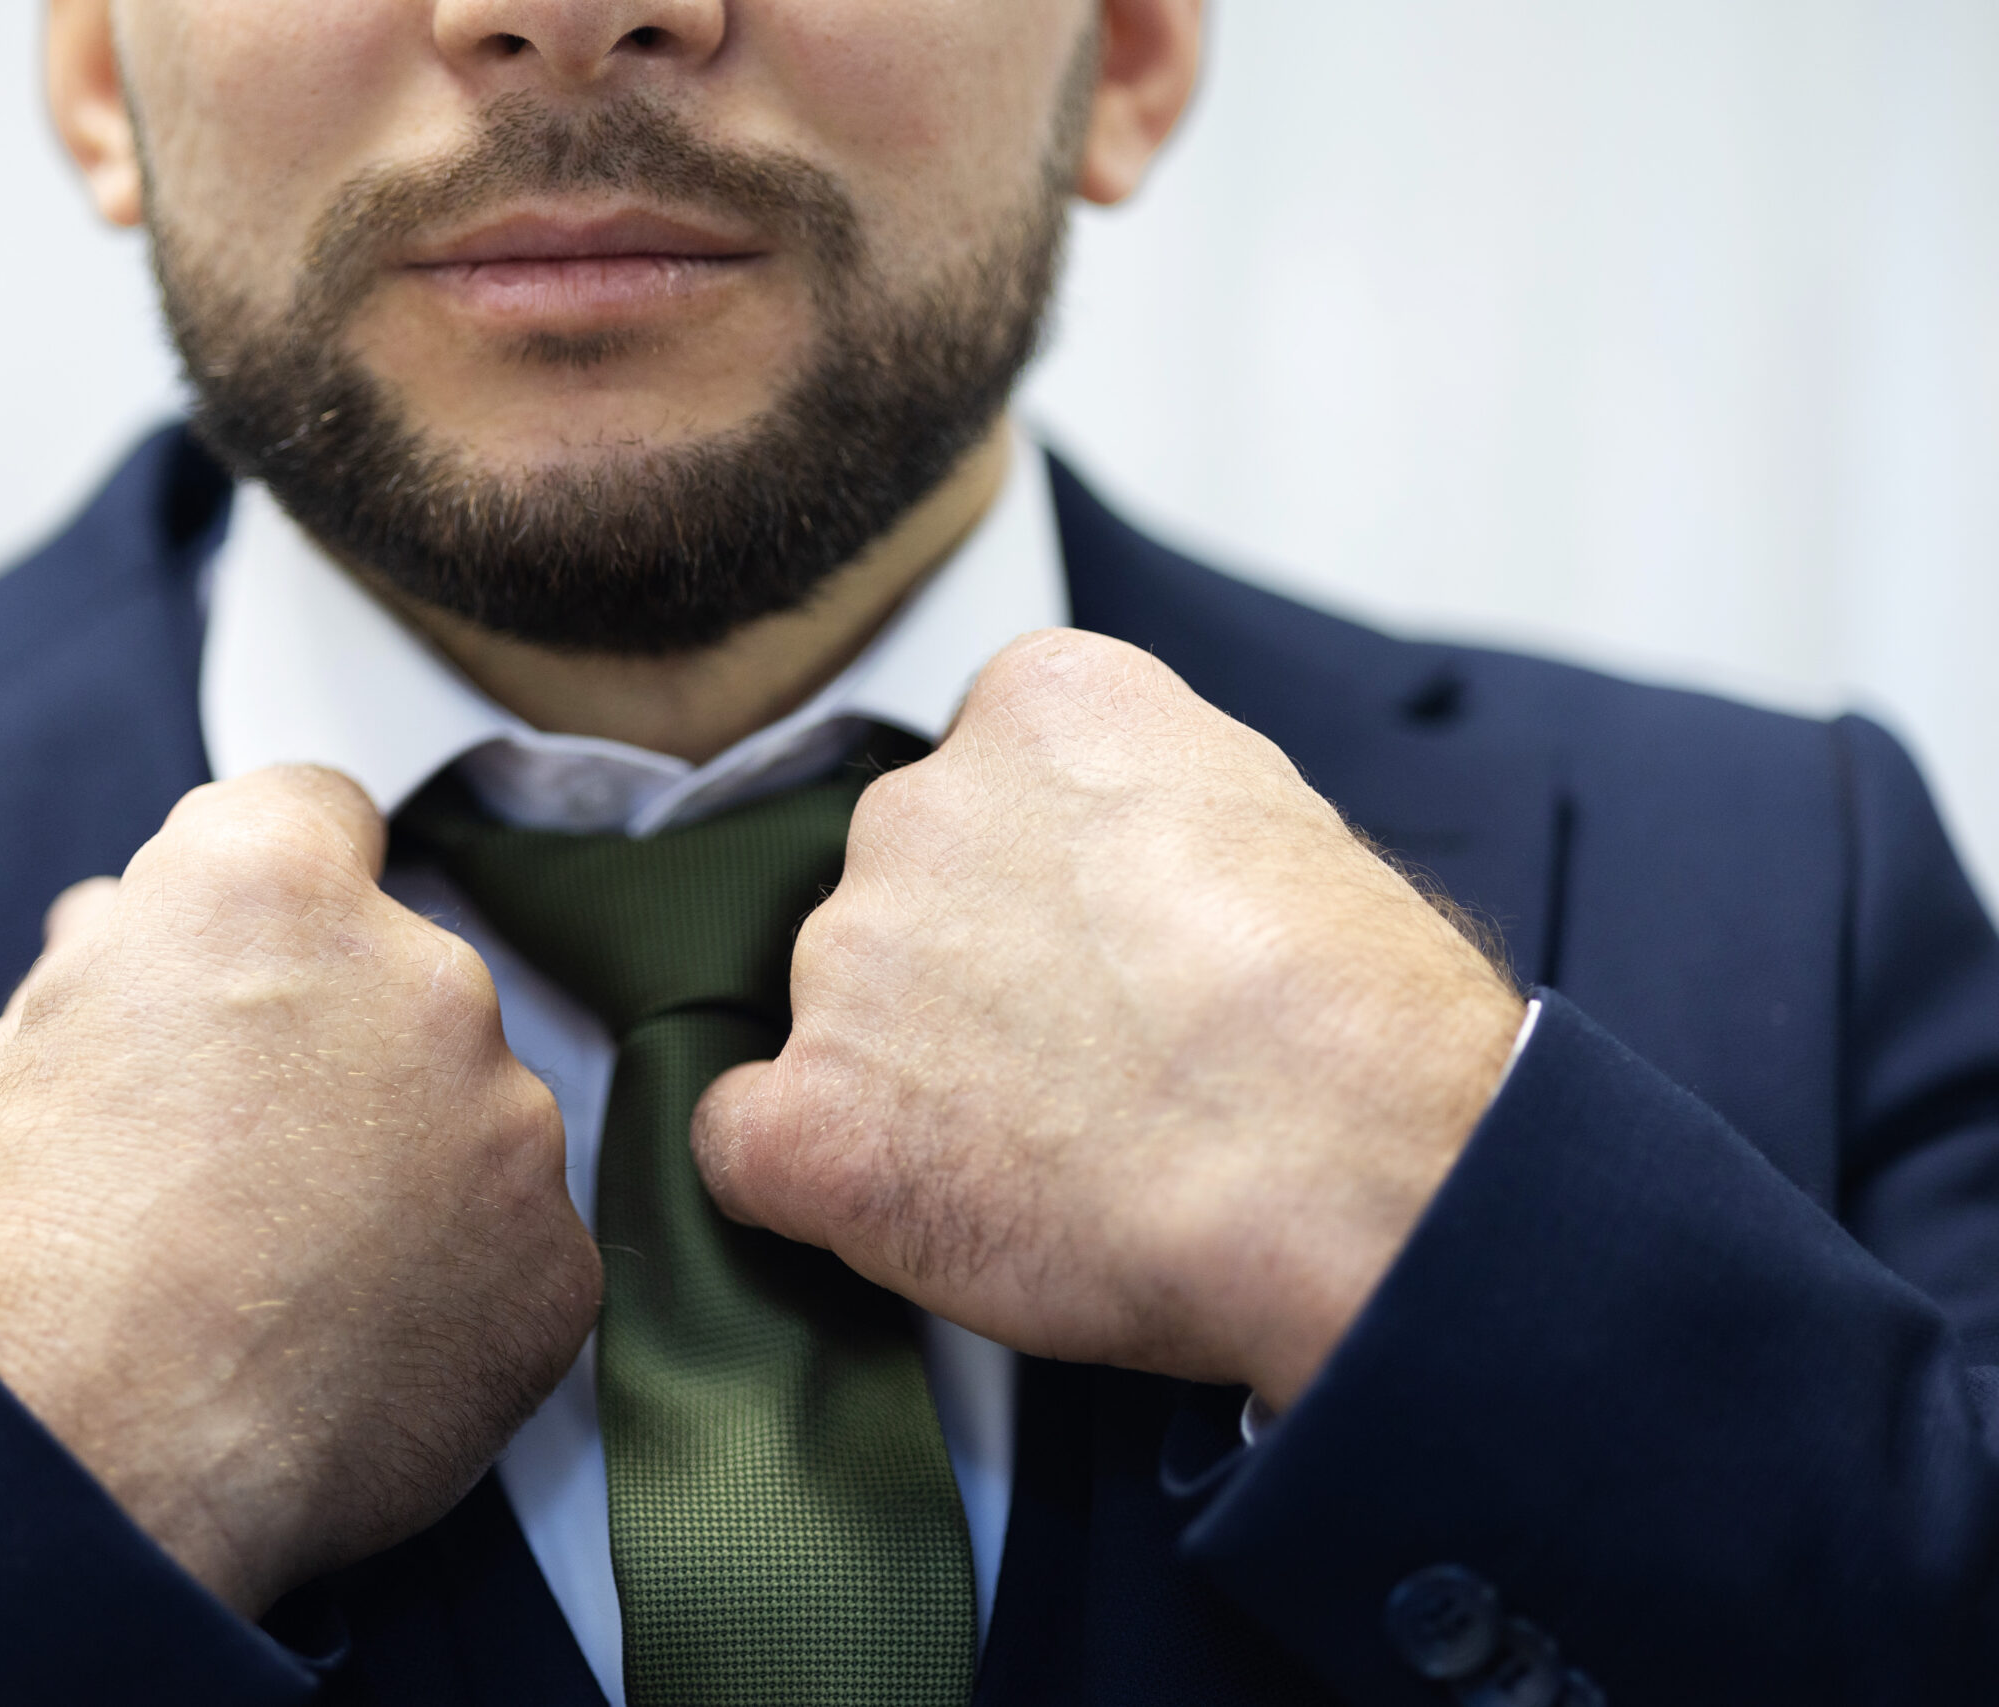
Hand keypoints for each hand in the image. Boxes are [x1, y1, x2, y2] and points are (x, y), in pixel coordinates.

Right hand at [0, 767, 600, 1615]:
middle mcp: (422, 972)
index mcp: (273, 889)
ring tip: (296, 1281)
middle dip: (348, 1049)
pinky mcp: (559, 1258)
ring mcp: (510, 1117)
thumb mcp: (19, 1059)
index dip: (281, 891)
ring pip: (473, 1116)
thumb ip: (116, 963)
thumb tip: (127, 927)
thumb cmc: (31, 1261)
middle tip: (254, 1166)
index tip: (260, 965)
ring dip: (413, 1171)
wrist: (92, 1463)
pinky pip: (516, 1249)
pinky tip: (357, 1349)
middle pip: (406, 978)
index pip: (318, 813)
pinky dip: (458, 1289)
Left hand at [693, 631, 1523, 1410]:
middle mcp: (918, 807)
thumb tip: (1112, 886)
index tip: (1089, 955)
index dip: (1036, 891)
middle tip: (1080, 1072)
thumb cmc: (1364, 1023)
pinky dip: (813, 1181)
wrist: (1356, 1167)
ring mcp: (847, 960)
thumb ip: (1144, 819)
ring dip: (903, 1083)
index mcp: (1042, 708)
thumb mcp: (1276, 823)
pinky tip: (915, 1210)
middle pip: (896, 896)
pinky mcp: (808, 1114)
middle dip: (964, 982)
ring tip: (1050, 1159)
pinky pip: (747, 1142)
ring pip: (834, 1018)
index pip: (981, 783)